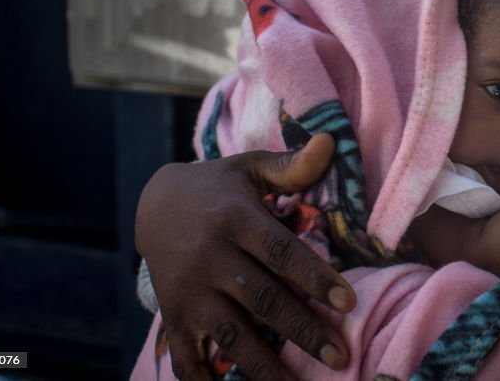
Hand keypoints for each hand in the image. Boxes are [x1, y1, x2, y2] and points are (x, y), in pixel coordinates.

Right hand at [135, 133, 356, 380]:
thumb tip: (330, 142)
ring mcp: (189, 290)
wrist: (153, 204)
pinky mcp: (174, 314)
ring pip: (230, 334)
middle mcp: (210, 257)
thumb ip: (290, 166)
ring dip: (265, 366)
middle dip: (302, 331)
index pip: (279, 252)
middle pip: (262, 299)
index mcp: (234, 218)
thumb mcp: (249, 170)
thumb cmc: (218, 188)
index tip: (347, 302)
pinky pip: (187, 356)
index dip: (313, 277)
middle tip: (340, 357)